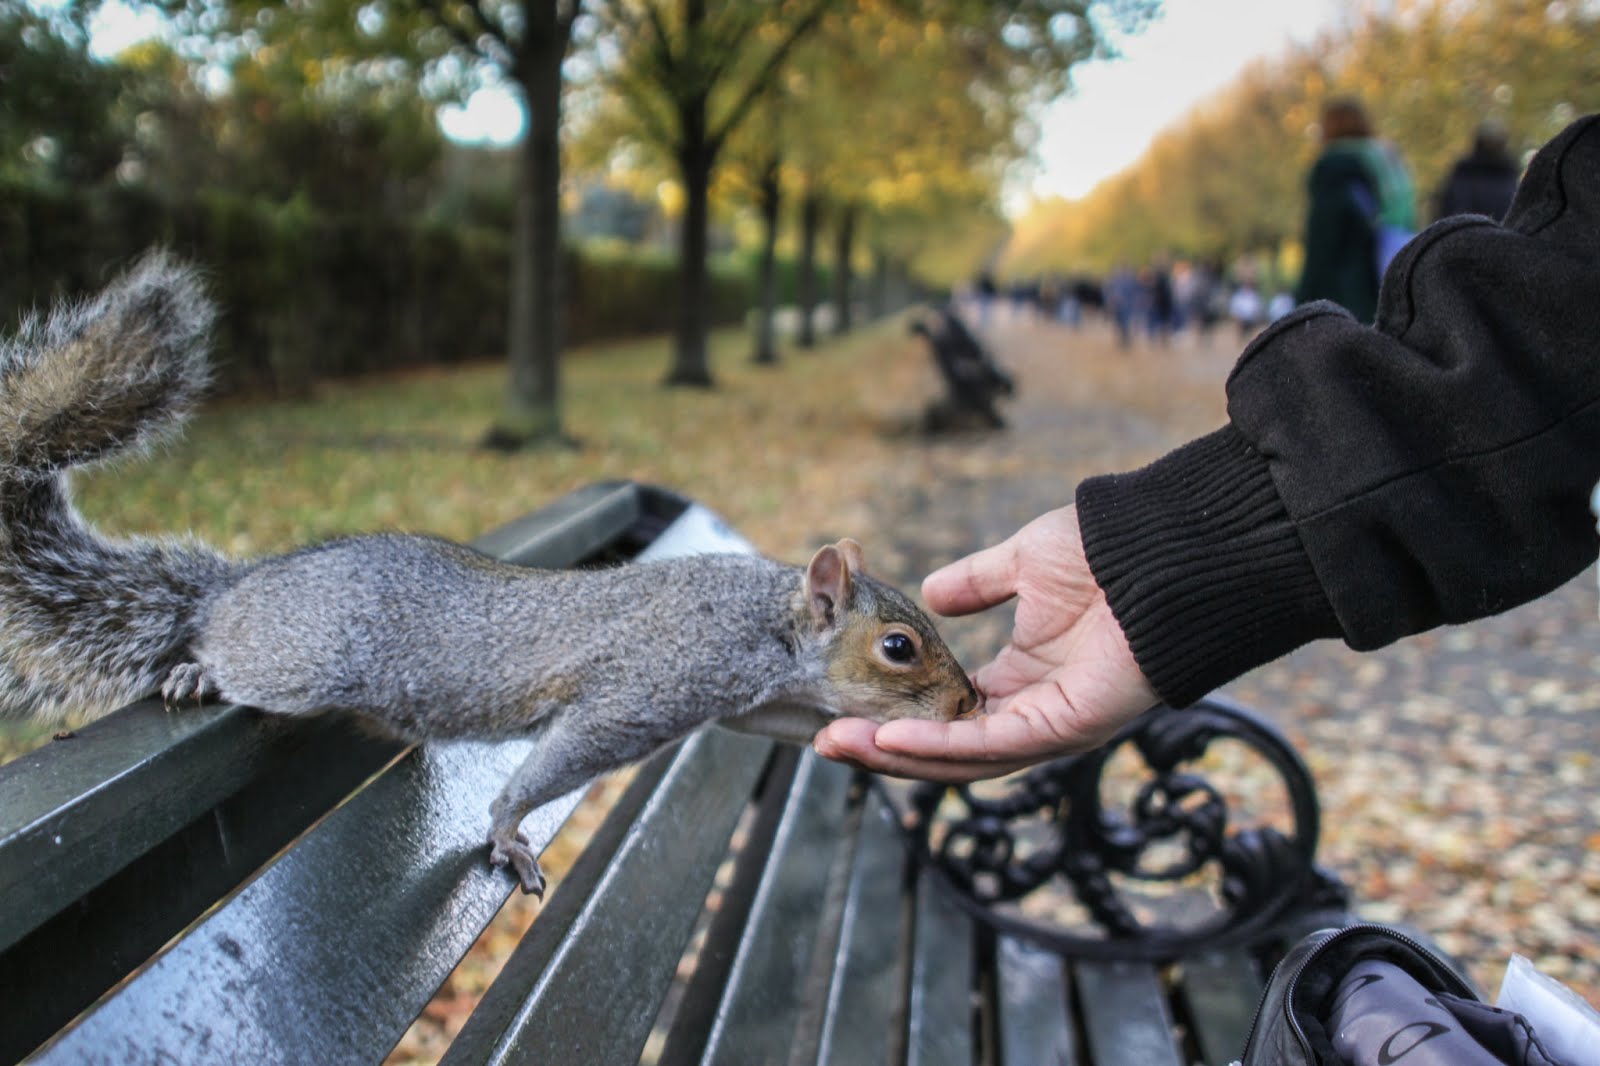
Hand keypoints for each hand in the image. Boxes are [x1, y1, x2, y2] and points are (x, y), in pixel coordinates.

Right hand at [814, 505, 1158, 781]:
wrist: (1161, 548)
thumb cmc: (1107, 552)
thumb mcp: (1022, 564)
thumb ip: (976, 583)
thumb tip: (931, 594)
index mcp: (1024, 681)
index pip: (951, 717)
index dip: (898, 720)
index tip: (847, 711)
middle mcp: (1034, 713)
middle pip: (948, 751)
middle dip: (885, 752)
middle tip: (827, 742)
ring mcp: (1051, 726)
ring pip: (963, 759)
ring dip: (899, 757)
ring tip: (841, 745)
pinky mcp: (1065, 728)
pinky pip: (992, 746)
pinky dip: (939, 746)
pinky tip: (892, 739)